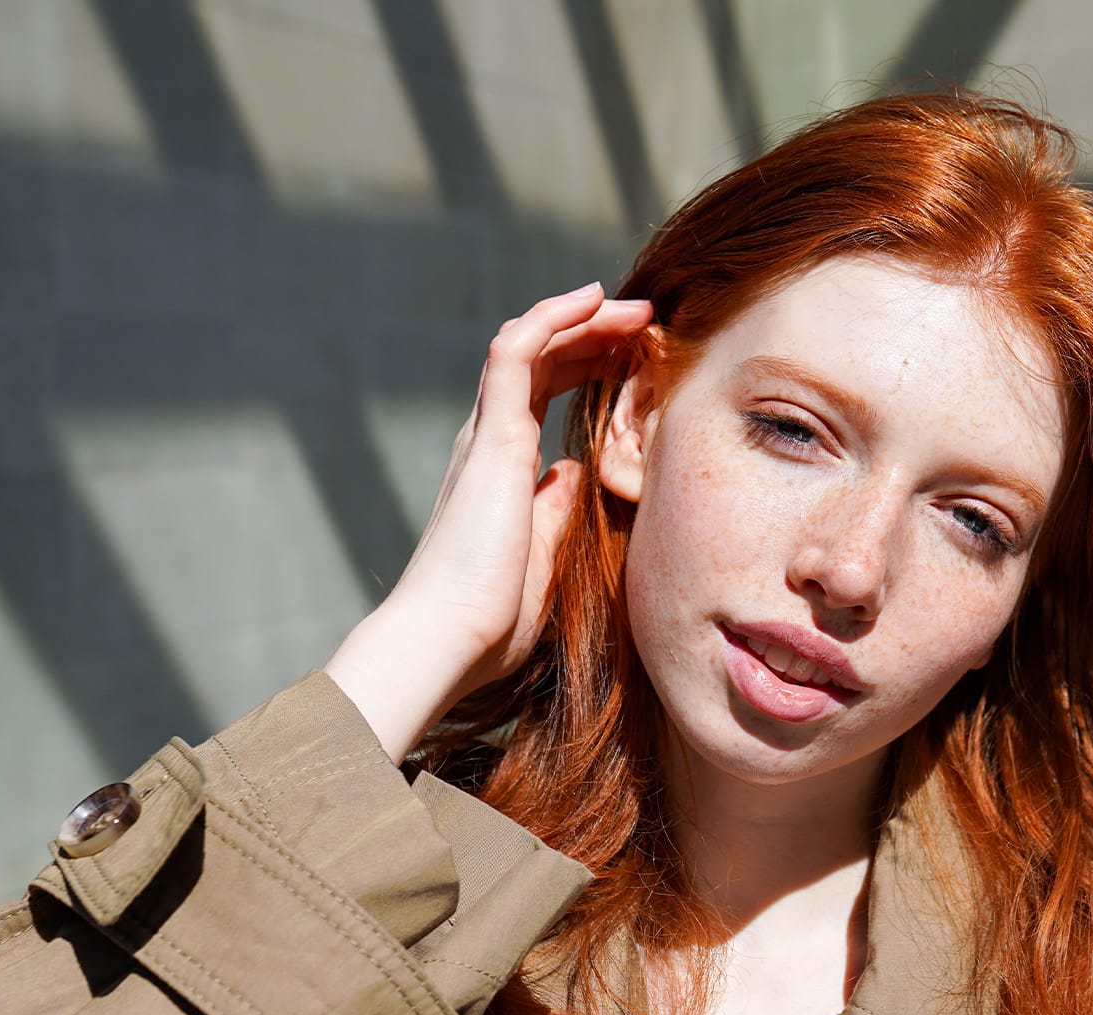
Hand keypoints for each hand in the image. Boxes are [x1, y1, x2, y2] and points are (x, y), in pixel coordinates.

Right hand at [327, 282, 653, 760]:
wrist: (448, 637)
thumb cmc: (491, 619)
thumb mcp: (542, 555)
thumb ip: (554, 510)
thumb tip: (574, 473)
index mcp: (502, 470)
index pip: (544, 395)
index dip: (586, 366)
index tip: (634, 358)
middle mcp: (488, 442)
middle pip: (542, 361)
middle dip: (593, 334)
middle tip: (645, 323)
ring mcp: (487, 435)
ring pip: (530, 343)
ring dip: (582, 317)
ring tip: (632, 308)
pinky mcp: (492, 436)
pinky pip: (516, 351)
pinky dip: (553, 318)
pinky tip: (592, 298)